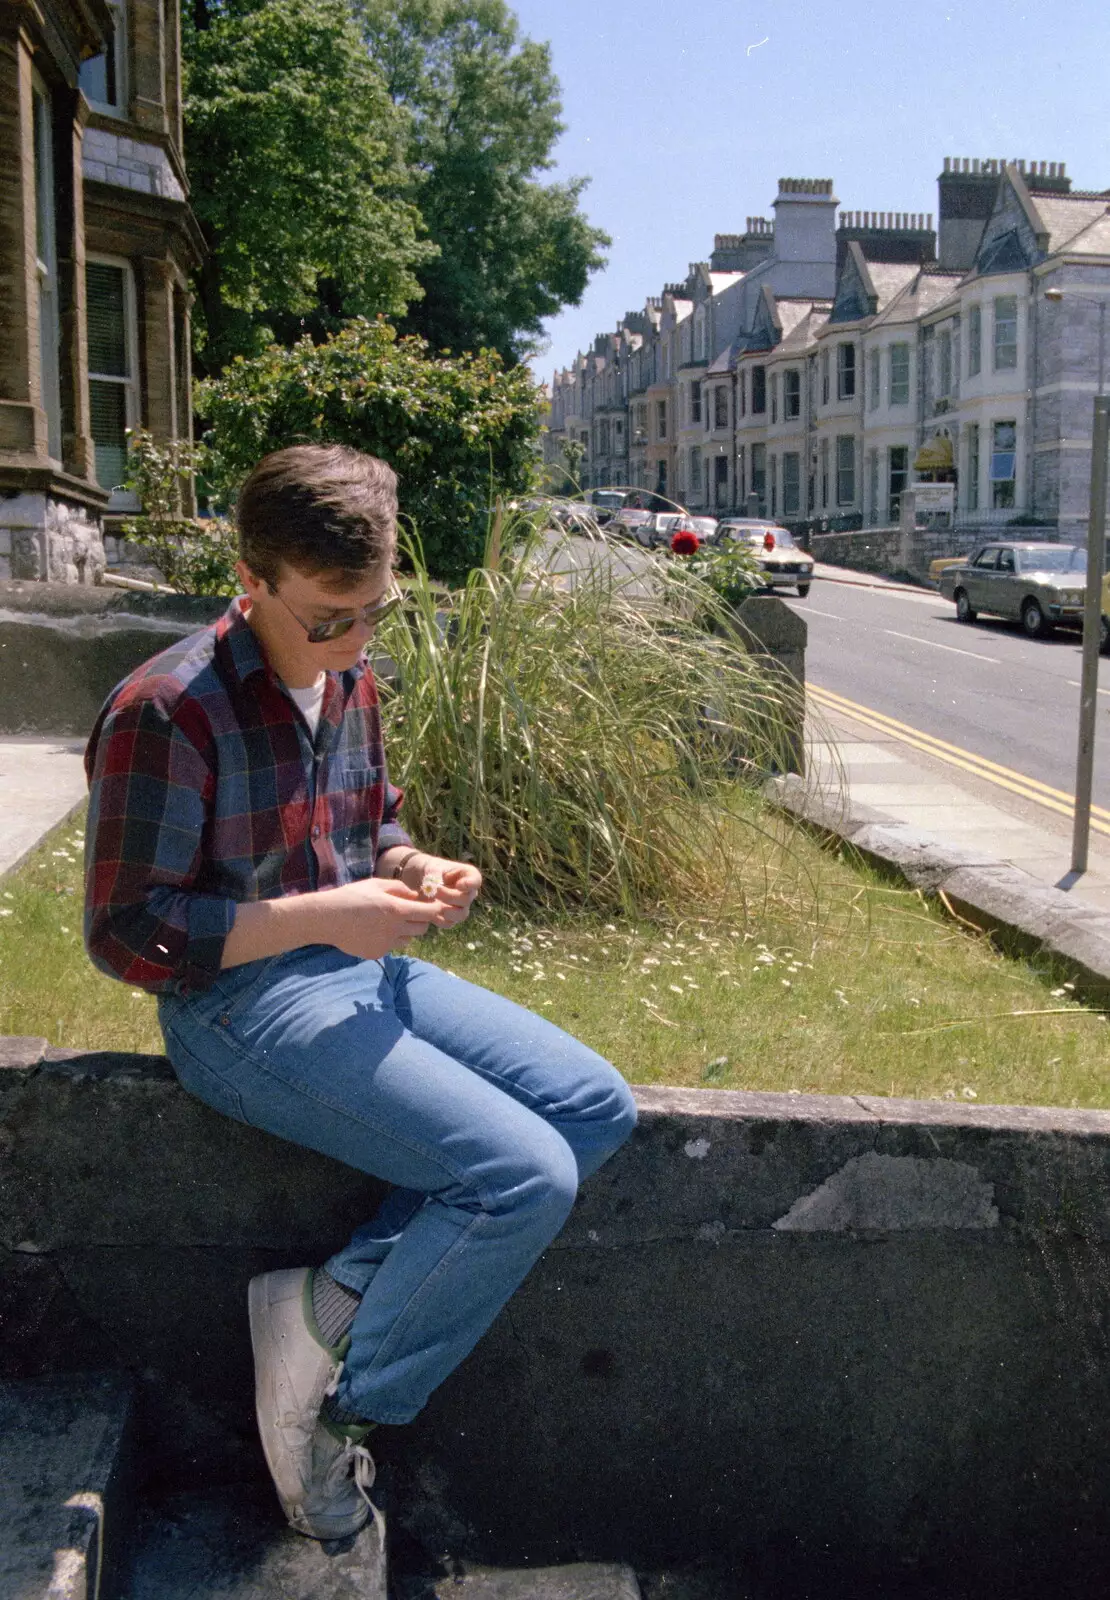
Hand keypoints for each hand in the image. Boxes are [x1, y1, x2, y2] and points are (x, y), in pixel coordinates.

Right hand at [322, 877, 458, 960]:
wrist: (327, 918)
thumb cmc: (352, 896)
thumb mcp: (377, 885)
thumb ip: (400, 889)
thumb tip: (416, 895)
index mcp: (397, 910)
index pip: (429, 913)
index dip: (434, 909)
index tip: (433, 906)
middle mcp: (395, 929)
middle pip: (422, 928)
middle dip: (420, 920)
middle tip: (409, 913)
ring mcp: (386, 944)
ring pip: (408, 939)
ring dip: (404, 931)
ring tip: (385, 921)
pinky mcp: (378, 953)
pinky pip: (391, 946)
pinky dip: (388, 939)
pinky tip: (372, 931)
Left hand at [409, 855, 482, 930]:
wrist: (415, 880)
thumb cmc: (427, 868)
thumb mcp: (429, 866)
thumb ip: (434, 873)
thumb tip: (435, 885)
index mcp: (467, 875)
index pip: (476, 880)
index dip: (470, 884)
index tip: (459, 885)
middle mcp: (467, 892)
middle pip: (467, 899)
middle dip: (451, 897)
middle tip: (436, 891)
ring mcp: (460, 906)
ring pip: (461, 914)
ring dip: (448, 911)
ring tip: (433, 905)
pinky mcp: (449, 917)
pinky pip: (449, 923)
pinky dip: (439, 919)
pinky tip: (429, 913)